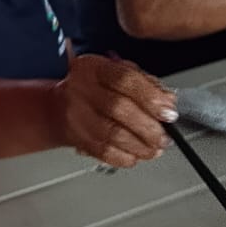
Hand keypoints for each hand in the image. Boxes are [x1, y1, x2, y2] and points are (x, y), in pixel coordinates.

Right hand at [52, 55, 174, 167]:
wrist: (56, 107)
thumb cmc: (93, 89)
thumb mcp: (116, 73)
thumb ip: (144, 83)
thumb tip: (168, 100)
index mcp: (94, 68)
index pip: (125, 79)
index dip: (151, 97)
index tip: (169, 112)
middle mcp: (82, 89)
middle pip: (118, 108)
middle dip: (148, 127)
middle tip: (164, 137)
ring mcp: (76, 114)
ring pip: (112, 133)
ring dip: (140, 146)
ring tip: (154, 149)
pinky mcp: (75, 137)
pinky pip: (103, 152)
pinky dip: (124, 158)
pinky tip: (134, 155)